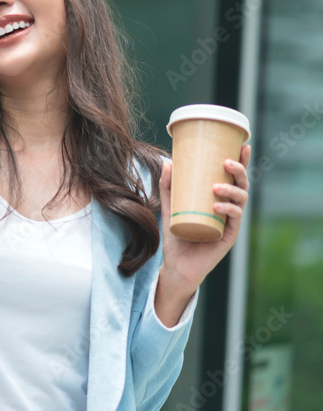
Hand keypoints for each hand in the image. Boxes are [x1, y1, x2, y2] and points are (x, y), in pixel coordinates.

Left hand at [158, 144, 251, 293]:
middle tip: (227, 162)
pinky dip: (228, 211)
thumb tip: (167, 162)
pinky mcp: (228, 236)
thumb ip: (167, 187)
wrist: (176, 264)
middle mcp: (229, 209)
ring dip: (232, 190)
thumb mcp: (169, 207)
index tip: (243, 145)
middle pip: (242, 185)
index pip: (234, 177)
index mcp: (220, 199)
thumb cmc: (177, 235)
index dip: (242, 162)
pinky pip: (234, 220)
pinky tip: (218, 206)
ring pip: (240, 201)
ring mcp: (230, 222)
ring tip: (217, 187)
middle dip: (239, 171)